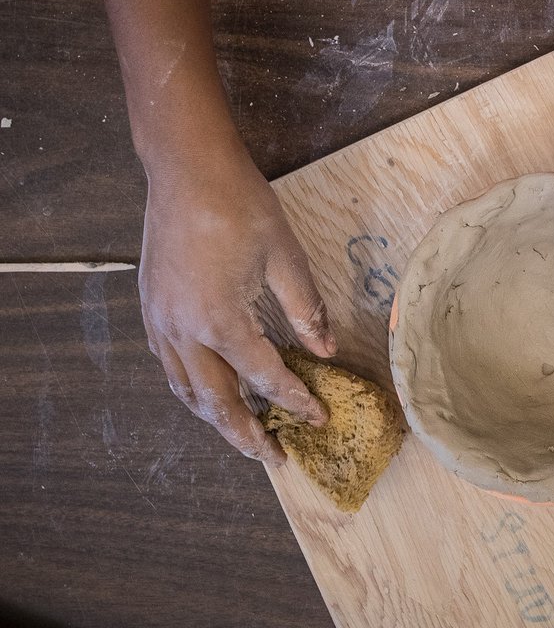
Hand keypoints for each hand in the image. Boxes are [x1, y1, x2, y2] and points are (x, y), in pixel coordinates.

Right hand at [139, 139, 334, 463]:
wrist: (187, 169)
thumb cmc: (241, 206)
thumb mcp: (286, 257)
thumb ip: (306, 310)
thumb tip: (328, 351)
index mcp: (222, 322)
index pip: (266, 379)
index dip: (296, 403)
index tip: (320, 419)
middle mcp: (183, 331)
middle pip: (216, 403)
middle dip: (247, 436)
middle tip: (276, 458)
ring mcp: (160, 322)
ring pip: (186, 390)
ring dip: (216, 418)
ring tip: (246, 435)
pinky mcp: (150, 308)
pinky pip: (170, 365)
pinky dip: (193, 388)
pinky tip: (212, 390)